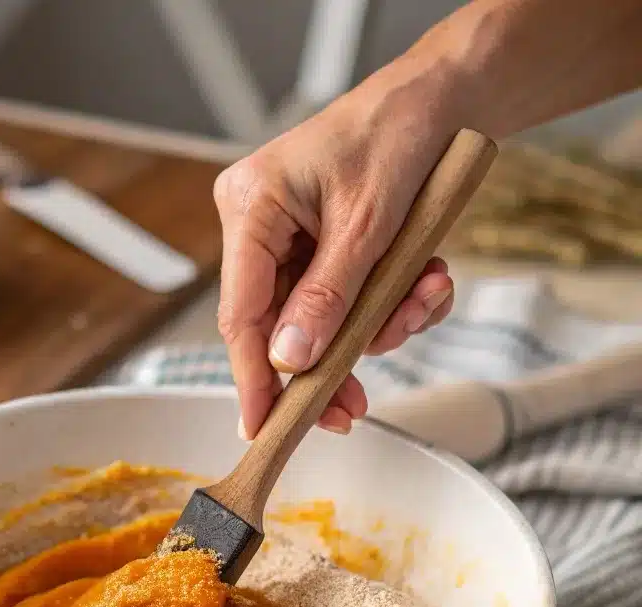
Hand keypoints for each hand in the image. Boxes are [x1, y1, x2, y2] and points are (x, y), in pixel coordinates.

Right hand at [214, 73, 458, 439]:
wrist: (444, 98)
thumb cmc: (399, 134)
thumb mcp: (368, 223)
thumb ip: (327, 297)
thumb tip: (290, 361)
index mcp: (252, 208)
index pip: (241, 313)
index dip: (252, 379)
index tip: (261, 429)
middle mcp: (260, 228)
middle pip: (278, 326)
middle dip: (329, 363)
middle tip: (354, 409)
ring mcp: (290, 240)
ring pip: (319, 320)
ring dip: (376, 326)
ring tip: (421, 301)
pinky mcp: (323, 249)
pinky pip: (346, 301)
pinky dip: (389, 304)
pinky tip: (426, 282)